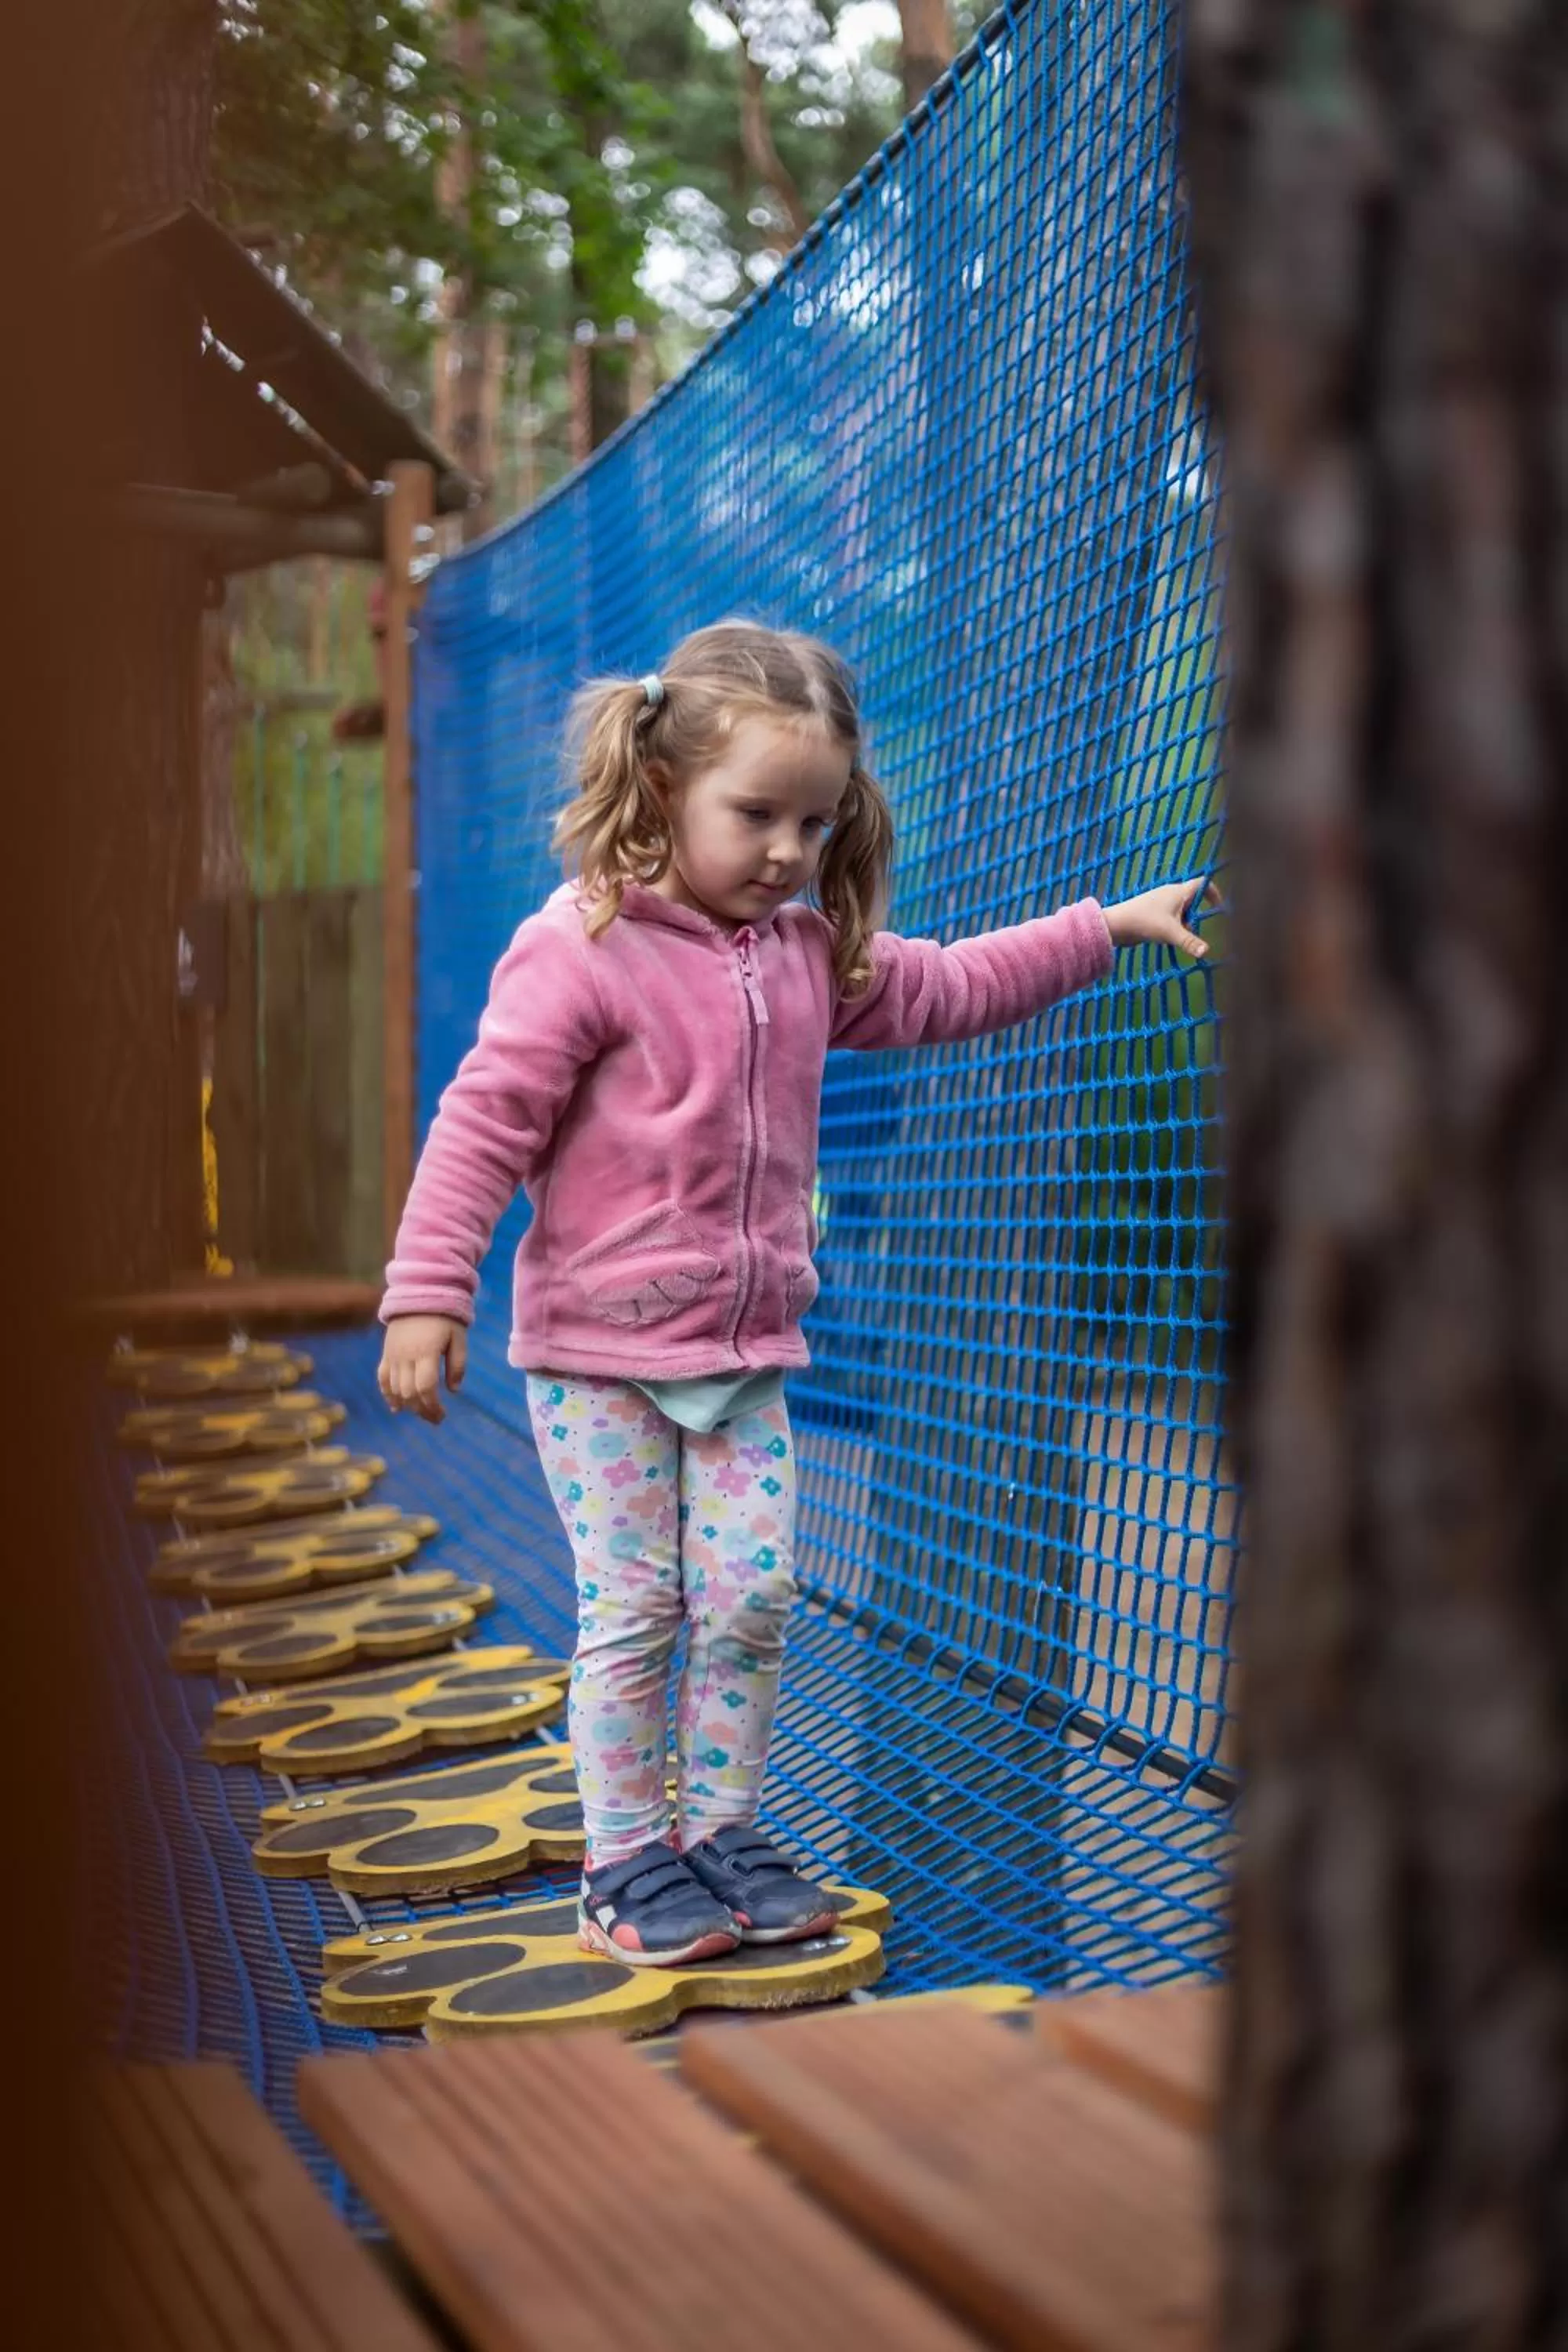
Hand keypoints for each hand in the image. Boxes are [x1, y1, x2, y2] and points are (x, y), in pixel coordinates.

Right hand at [378, 1315, 467, 1424]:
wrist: (419, 1294)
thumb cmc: (445, 1316)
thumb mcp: (458, 1338)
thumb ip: (458, 1364)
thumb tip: (454, 1391)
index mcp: (426, 1352)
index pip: (425, 1387)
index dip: (432, 1405)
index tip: (442, 1415)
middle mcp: (406, 1356)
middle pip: (409, 1392)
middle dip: (422, 1410)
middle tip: (435, 1418)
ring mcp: (393, 1355)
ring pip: (395, 1389)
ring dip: (408, 1405)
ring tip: (422, 1413)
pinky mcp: (386, 1353)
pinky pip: (382, 1378)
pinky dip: (387, 1394)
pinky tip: (396, 1408)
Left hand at [1102, 876, 1220, 959]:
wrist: (1116, 925)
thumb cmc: (1144, 922)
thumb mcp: (1170, 932)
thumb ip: (1189, 941)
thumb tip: (1206, 951)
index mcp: (1178, 891)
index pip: (1202, 883)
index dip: (1214, 892)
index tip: (1219, 908)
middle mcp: (1171, 894)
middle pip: (1194, 899)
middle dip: (1199, 913)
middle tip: (1197, 927)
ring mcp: (1161, 903)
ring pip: (1182, 910)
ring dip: (1186, 922)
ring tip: (1181, 936)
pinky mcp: (1154, 913)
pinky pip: (1172, 917)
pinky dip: (1176, 926)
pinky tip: (1170, 939)